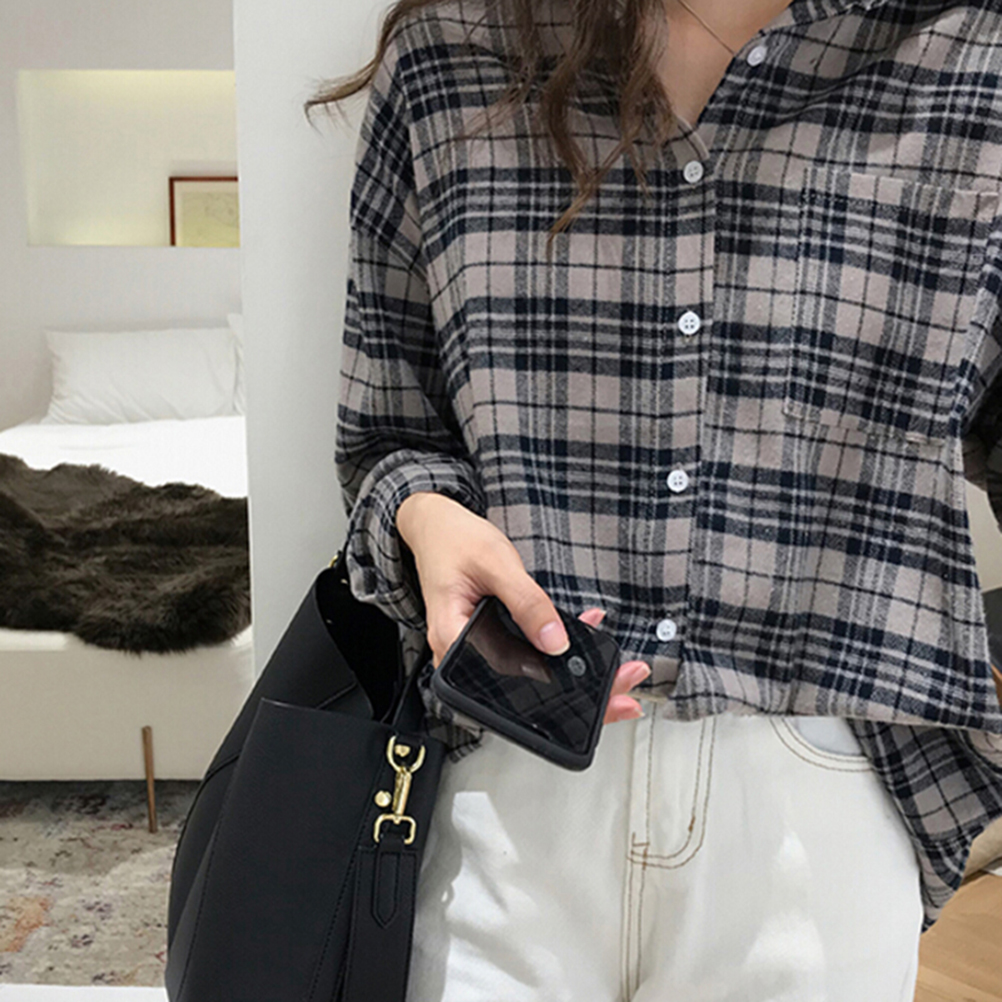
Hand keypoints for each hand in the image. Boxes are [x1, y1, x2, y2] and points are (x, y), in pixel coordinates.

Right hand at [396, 491, 651, 724]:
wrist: (436, 527)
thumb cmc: (453, 542)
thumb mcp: (496, 564)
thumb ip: (527, 603)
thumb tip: (557, 642)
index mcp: (454, 643)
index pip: (511, 687)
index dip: (560, 698)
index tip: (602, 695)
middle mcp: (464, 657)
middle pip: (527, 691)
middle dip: (582, 693)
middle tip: (626, 689)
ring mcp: (479, 652)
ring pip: (533, 677)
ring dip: (578, 674)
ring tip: (620, 672)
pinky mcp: (493, 642)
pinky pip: (530, 654)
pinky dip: (562, 647)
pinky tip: (590, 633)